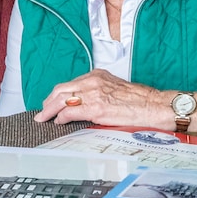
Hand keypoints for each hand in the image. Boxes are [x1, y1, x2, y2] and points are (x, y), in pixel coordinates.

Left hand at [35, 69, 169, 127]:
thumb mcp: (115, 89)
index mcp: (97, 75)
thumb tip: (85, 105)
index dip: (57, 95)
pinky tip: (59, 122)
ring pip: (62, 99)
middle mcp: (93, 81)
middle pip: (61, 90)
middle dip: (48, 102)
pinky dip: (62, 117)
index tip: (51, 102)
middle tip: (42, 112)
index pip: (70, 84)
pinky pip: (71, 112)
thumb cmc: (139, 101)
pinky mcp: (96, 108)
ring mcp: (94, 94)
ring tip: (44, 118)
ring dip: (50, 110)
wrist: (154, 105)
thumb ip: (99, 93)